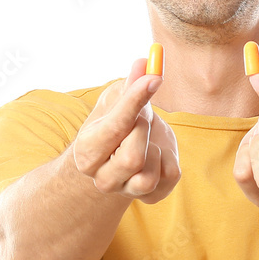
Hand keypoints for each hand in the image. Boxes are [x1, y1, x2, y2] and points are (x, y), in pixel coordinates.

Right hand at [73, 57, 180, 203]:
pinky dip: (170, 157)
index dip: (136, 100)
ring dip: (156, 148)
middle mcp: (103, 178)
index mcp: (87, 152)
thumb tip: (144, 63)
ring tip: (147, 139)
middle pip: (132, 158)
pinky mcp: (152, 196)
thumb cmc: (113, 124)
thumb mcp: (115, 101)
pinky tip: (157, 151)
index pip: (115, 128)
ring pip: (149, 174)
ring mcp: (127, 190)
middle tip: (143, 117)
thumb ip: (128, 85)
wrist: (116, 158)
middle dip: (144, 130)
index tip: (155, 78)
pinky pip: (171, 175)